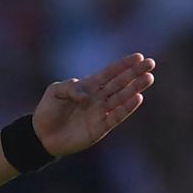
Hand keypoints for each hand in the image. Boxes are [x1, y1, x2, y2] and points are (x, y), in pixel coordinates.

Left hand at [31, 53, 155, 156]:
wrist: (41, 136)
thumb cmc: (47, 111)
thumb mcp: (54, 92)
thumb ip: (70, 87)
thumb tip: (87, 94)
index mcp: (88, 87)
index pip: (109, 73)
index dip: (123, 65)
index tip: (139, 56)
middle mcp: (98, 98)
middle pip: (120, 83)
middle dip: (135, 73)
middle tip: (150, 63)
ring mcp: (100, 112)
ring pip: (121, 98)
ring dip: (135, 88)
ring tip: (148, 78)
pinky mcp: (101, 127)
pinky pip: (116, 116)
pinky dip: (127, 108)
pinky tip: (137, 98)